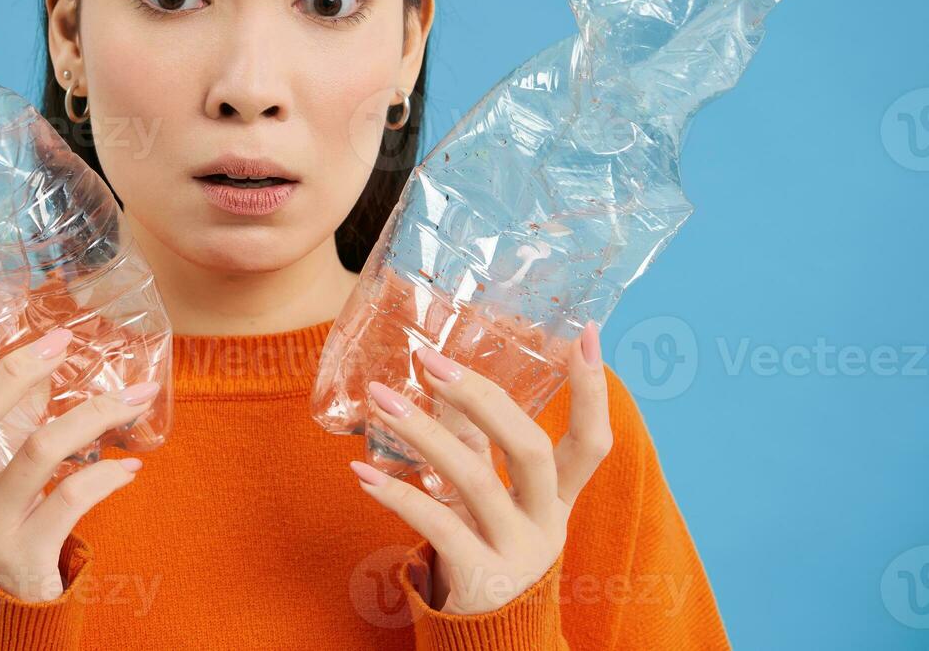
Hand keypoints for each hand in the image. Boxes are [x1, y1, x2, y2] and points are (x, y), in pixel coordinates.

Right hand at [0, 297, 157, 601]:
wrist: (7, 614)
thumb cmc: (6, 524)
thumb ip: (12, 420)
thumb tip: (46, 360)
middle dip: (15, 374)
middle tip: (61, 340)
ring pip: (35, 456)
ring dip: (91, 418)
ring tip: (134, 397)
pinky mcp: (26, 554)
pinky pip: (71, 502)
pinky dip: (107, 479)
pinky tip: (130, 467)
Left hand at [350, 320, 611, 614]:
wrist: (485, 640)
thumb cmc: (482, 547)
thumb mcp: (490, 495)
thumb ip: (473, 441)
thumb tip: (441, 377)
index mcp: (558, 499)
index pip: (591, 442)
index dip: (593, 392)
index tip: (588, 335)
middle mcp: (546, 523)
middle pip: (532, 450)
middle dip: (483, 399)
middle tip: (432, 361)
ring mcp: (516, 553)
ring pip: (476, 480)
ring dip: (423, 433)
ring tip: (381, 399)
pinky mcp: (478, 578)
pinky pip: (437, 526)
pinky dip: (397, 495)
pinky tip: (362, 472)